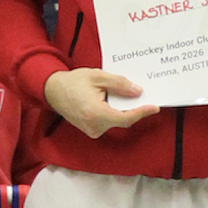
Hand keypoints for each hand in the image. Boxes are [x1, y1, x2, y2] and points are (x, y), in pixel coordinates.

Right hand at [44, 67, 159, 138]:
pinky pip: (109, 122)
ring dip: (123, 109)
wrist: (52, 90)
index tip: (154, 107)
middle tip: (145, 96)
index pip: (125, 117)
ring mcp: (92, 130)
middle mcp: (94, 126)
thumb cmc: (73, 82)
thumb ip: (119, 84)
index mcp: (95, 113)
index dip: (142, 112)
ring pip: (116, 121)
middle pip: (123, 119)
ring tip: (128, 95)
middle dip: (134, 108)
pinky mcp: (91, 130)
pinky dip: (115, 112)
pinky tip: (116, 101)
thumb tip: (137, 92)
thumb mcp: (98, 77)